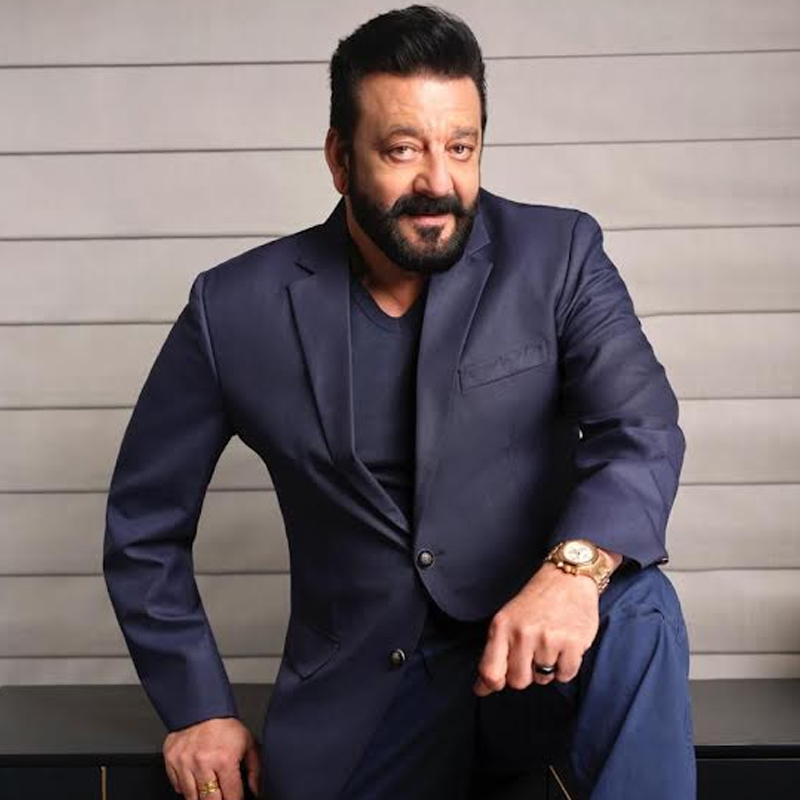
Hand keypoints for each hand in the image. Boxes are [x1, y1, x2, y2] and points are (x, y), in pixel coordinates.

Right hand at [163, 716, 261, 798]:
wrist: (201, 707)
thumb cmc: (224, 725)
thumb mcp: (247, 743)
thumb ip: (255, 769)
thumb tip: (256, 789)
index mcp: (224, 759)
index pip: (231, 796)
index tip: (235, 798)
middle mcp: (203, 763)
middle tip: (222, 796)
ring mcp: (184, 763)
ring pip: (192, 798)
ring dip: (202, 797)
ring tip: (210, 791)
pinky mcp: (171, 761)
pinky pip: (178, 787)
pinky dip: (187, 788)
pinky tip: (196, 781)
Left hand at [473, 562, 599, 694]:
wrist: (567, 578)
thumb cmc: (536, 601)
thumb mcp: (507, 619)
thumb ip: (494, 653)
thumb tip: (481, 688)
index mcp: (502, 626)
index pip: (490, 671)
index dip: (493, 684)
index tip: (497, 683)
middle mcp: (523, 633)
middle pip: (518, 681)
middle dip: (526, 673)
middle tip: (532, 653)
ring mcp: (548, 639)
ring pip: (543, 679)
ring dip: (547, 667)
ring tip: (550, 643)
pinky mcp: (572, 644)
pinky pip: (565, 675)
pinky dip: (566, 666)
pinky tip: (565, 646)